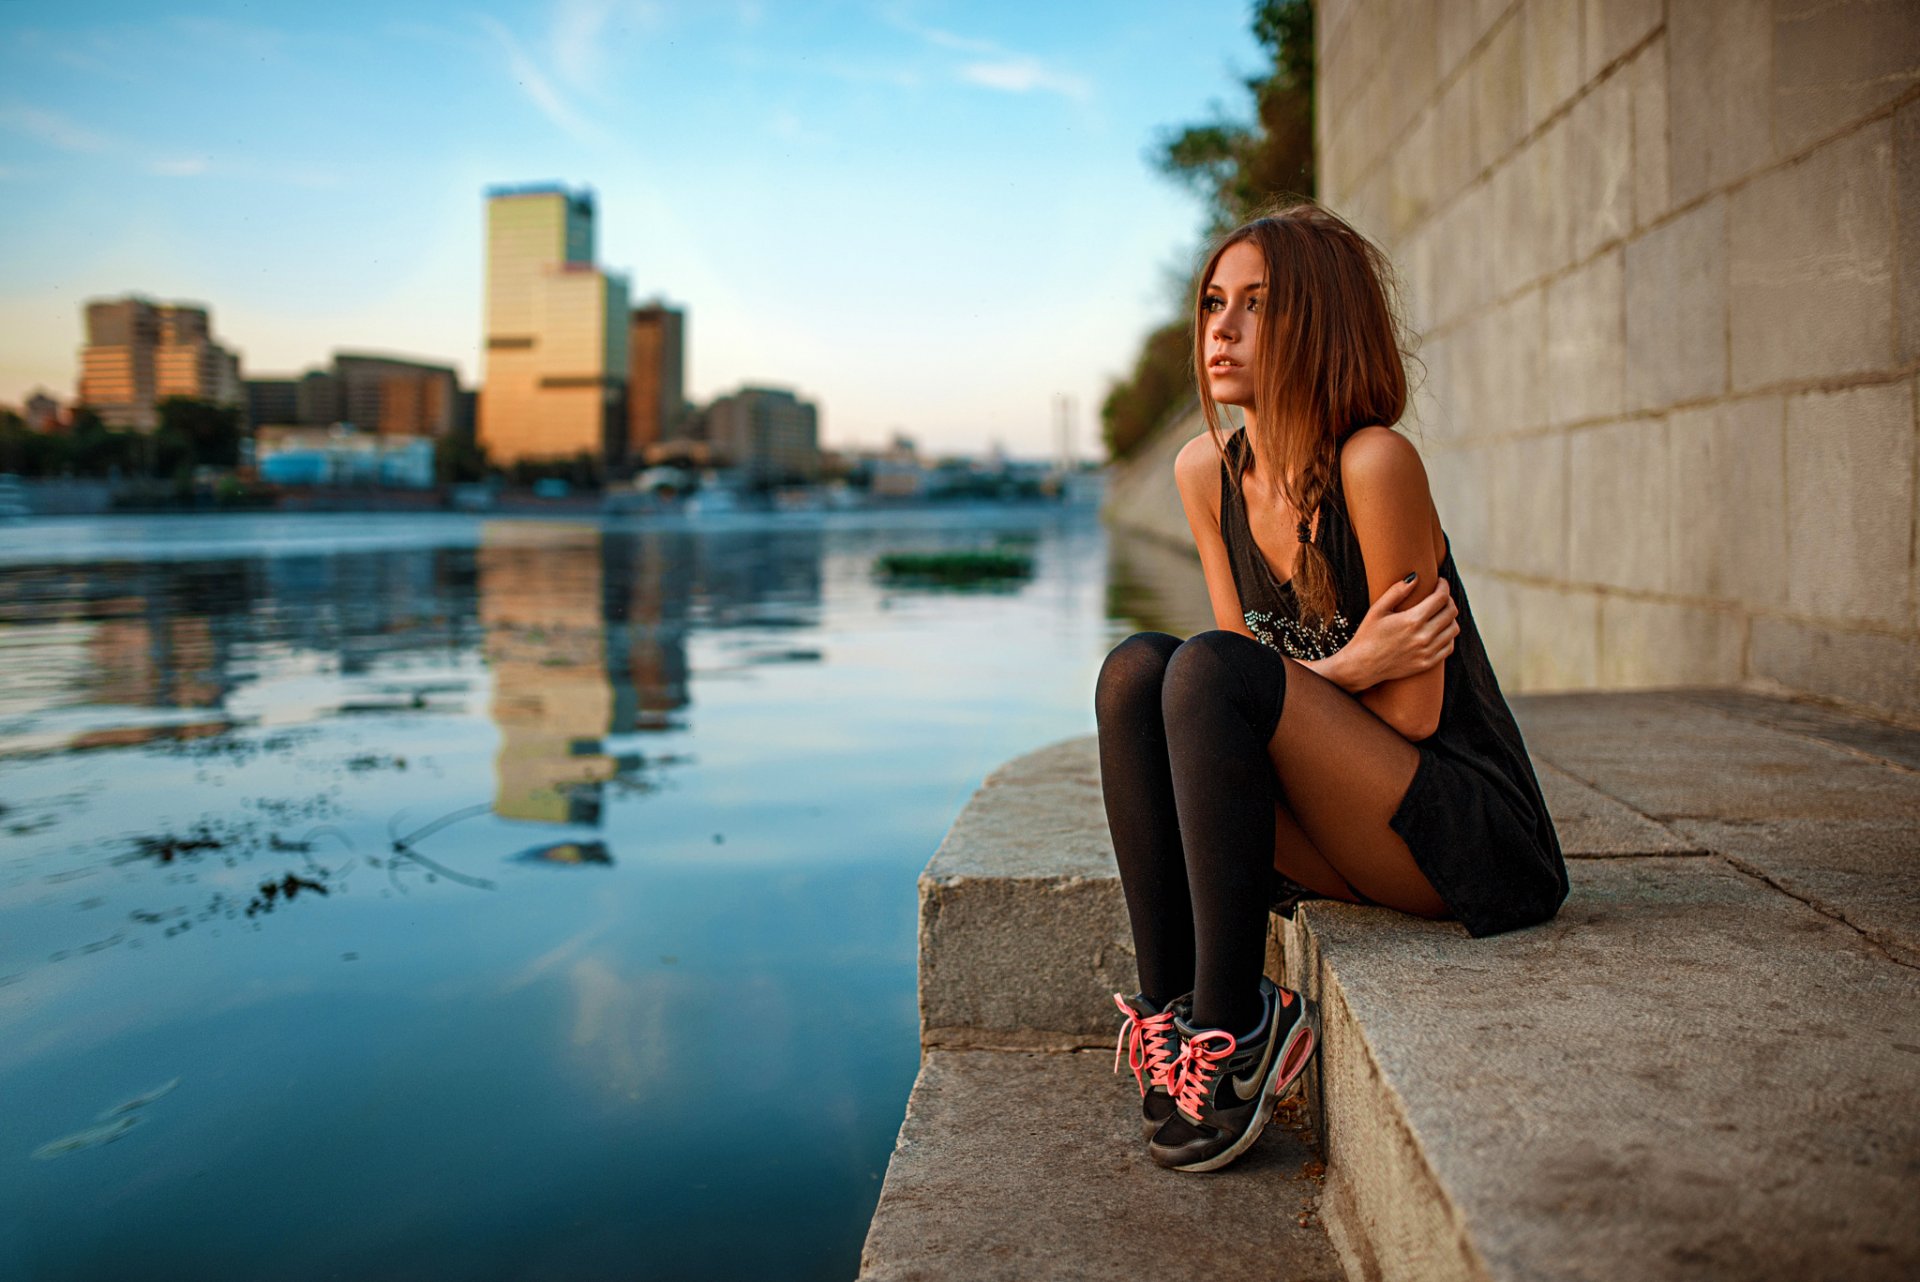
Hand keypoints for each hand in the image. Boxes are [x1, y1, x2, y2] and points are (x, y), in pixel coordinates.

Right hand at [1339, 575, 1457, 689]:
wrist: (1362, 666)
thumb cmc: (1367, 635)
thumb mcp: (1377, 610)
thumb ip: (1397, 591)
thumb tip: (1415, 576)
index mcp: (1412, 620)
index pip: (1441, 598)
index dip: (1444, 586)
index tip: (1441, 582)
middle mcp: (1423, 636)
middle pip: (1451, 612)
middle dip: (1448, 599)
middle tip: (1440, 596)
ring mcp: (1427, 652)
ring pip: (1453, 629)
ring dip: (1450, 617)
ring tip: (1440, 612)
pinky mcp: (1427, 663)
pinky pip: (1449, 646)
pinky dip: (1448, 635)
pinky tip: (1438, 630)